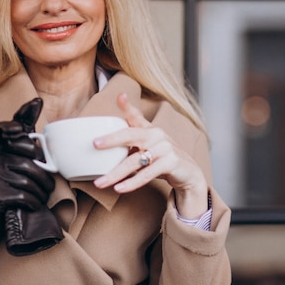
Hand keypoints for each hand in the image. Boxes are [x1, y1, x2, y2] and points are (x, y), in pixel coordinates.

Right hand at [0, 98, 55, 259]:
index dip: (20, 117)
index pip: (7, 128)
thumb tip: (38, 103)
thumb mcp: (18, 162)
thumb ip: (28, 142)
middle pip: (29, 161)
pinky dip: (34, 202)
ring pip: (28, 180)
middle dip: (44, 175)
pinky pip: (24, 196)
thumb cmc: (10, 185)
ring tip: (41, 196)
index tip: (34, 107)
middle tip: (47, 183)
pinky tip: (33, 204)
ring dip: (41, 192)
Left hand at [93, 93, 208, 218]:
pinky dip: (132, 182)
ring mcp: (165, 148)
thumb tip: (99, 154)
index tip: (119, 96)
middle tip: (95, 144)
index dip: (127, 106)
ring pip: (135, 160)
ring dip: (115, 173)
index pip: (136, 116)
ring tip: (100, 182)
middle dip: (112, 139)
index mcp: (149, 130)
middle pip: (131, 134)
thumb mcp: (146, 150)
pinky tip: (120, 188)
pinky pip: (147, 173)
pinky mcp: (171, 162)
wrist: (189, 174)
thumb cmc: (162, 161)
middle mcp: (157, 135)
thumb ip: (128, 148)